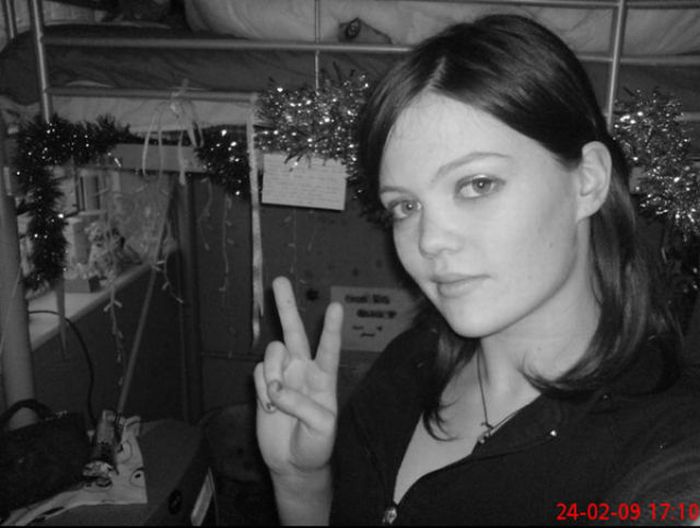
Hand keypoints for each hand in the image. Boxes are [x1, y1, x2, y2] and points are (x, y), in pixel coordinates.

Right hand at [254, 276, 343, 478]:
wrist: (293, 462)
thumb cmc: (316, 443)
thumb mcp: (321, 427)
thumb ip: (301, 404)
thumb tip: (277, 389)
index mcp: (325, 377)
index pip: (329, 348)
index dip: (331, 328)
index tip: (336, 306)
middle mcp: (304, 369)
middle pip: (295, 332)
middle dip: (286, 307)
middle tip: (278, 281)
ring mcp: (283, 375)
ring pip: (272, 353)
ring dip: (271, 373)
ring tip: (276, 399)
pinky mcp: (265, 385)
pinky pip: (258, 373)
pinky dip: (261, 389)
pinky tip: (269, 406)